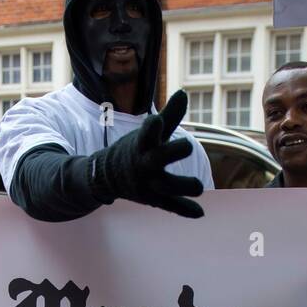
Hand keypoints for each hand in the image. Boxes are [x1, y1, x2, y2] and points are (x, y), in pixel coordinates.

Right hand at [90, 89, 204, 218]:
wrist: (106, 176)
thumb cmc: (135, 148)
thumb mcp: (148, 132)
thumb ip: (169, 115)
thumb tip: (184, 92)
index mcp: (142, 144)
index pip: (146, 134)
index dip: (152, 127)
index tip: (157, 119)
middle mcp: (144, 164)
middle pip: (157, 159)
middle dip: (171, 152)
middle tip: (187, 145)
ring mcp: (147, 183)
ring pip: (166, 186)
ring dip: (182, 187)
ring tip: (200, 187)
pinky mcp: (152, 199)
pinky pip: (169, 205)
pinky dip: (184, 210)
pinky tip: (199, 213)